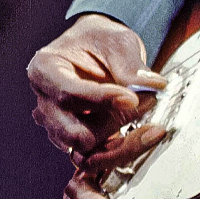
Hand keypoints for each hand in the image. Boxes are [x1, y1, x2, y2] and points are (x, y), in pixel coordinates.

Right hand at [27, 14, 165, 157]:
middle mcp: (46, 102)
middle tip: (145, 105)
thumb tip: (153, 86)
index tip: (132, 98)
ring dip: (121, 144)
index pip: (68, 94)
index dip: (101, 100)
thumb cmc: (100, 40)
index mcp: (45, 70)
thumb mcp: (116, 41)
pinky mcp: (76, 140)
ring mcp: (59, 125)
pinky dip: (121, 151)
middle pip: (73, 134)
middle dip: (112, 125)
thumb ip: (131, 65)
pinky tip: (144, 135)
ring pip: (85, 154)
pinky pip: (96, 158)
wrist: (99, 49)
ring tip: (149, 126)